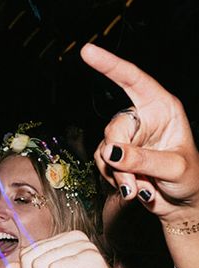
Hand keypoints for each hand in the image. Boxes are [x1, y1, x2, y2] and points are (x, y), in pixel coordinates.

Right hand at [81, 44, 198, 219]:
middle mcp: (143, 119)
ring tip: (138, 187)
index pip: (133, 80)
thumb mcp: (173, 167)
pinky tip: (133, 187)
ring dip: (117, 173)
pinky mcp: (117, 158)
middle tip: (132, 180)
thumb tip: (112, 152)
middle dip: (118, 156)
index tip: (88, 52)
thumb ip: (144, 159)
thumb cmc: (189, 179)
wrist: (182, 204)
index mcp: (162, 108)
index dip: (110, 66)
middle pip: (114, 127)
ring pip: (105, 150)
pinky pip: (103, 165)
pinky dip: (115, 180)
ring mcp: (128, 139)